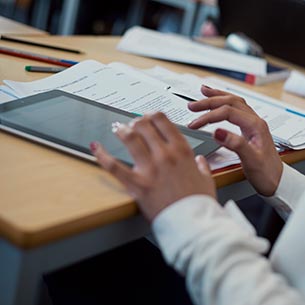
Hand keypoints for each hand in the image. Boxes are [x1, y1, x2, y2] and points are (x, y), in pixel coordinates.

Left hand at [91, 112, 215, 221]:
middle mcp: (165, 155)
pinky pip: (114, 166)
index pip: (163, 121)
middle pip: (144, 125)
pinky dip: (102, 155)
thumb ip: (202, 167)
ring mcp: (150, 168)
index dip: (153, 115)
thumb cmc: (199, 203)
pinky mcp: (137, 184)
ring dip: (121, 130)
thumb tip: (200, 161)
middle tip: (132, 123)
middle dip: (136, 121)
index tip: (148, 117)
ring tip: (117, 129)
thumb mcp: (207, 180)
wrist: (192, 224)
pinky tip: (96, 147)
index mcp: (182, 151)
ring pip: (130, 138)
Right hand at [188, 85, 282, 195]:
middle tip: (193, 106)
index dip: (209, 116)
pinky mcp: (248, 128)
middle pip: (230, 102)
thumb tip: (217, 132)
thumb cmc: (266, 173)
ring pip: (233, 102)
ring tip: (203, 92)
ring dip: (217, 97)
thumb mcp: (251, 161)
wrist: (277, 181)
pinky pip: (235, 109)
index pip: (228, 112)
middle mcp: (254, 121)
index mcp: (255, 126)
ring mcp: (251, 123)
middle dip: (209, 101)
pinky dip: (223, 102)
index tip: (195, 124)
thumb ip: (236, 144)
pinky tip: (218, 102)